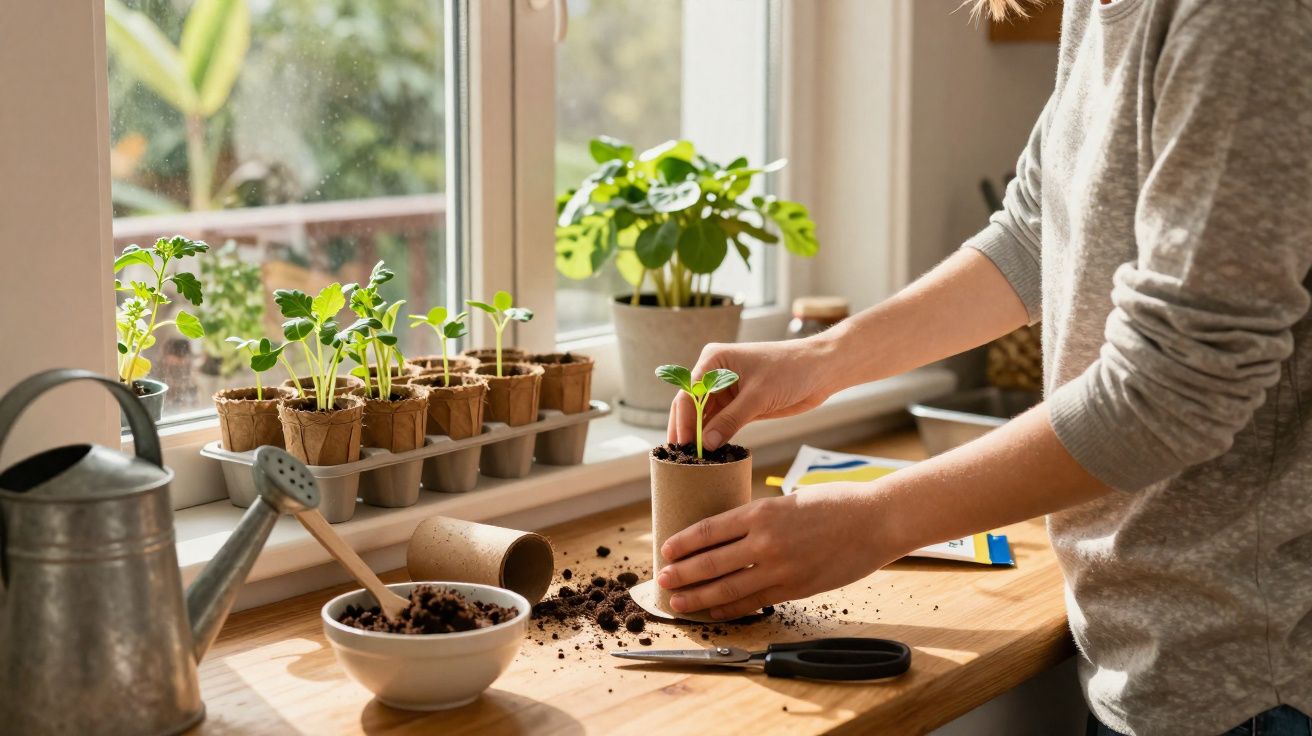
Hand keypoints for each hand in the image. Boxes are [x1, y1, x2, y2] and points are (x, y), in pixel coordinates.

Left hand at [656, 482, 903, 619]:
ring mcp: (780, 567)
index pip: (709, 530)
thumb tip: (730, 537)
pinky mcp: (796, 587)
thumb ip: (760, 518)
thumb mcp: (790, 500)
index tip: (666, 550)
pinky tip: (714, 610)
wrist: (876, 520)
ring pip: (727, 587)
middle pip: (711, 562)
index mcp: (761, 511)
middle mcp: (766, 540)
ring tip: (679, 601)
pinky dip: (730, 607)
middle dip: (682, 573)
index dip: (683, 543)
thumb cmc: (837, 504)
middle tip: (662, 580)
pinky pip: (754, 602)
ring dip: (698, 596)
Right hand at [668, 335, 839, 450]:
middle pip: (691, 407)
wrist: (821, 370)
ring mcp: (727, 391)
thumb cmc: (791, 369)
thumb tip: (707, 444)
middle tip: (681, 458)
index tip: (683, 445)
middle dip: (687, 431)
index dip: (684, 420)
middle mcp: (715, 374)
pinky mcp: (740, 406)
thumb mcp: (759, 395)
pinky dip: (716, 438)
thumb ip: (731, 420)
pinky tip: (710, 456)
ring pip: (704, 418)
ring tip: (693, 462)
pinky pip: (721, 424)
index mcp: (714, 361)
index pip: (689, 393)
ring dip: (700, 438)